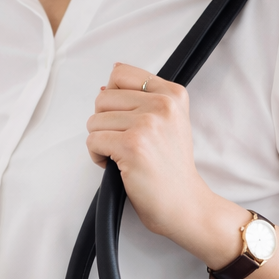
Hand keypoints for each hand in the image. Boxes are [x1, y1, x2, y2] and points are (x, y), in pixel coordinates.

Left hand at [86, 63, 247, 267]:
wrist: (185, 204)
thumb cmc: (172, 171)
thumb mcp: (169, 124)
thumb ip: (142, 101)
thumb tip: (104, 87)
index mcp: (173, 94)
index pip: (120, 74)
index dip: (112, 99)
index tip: (124, 120)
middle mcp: (162, 104)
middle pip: (103, 98)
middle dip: (104, 123)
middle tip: (122, 144)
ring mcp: (147, 124)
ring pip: (94, 120)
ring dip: (100, 141)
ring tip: (121, 156)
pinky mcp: (132, 146)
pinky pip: (93, 140)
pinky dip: (97, 156)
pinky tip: (115, 166)